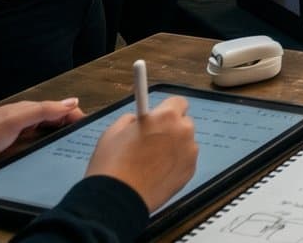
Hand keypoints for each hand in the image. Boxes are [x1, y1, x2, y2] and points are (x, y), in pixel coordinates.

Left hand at [0, 98, 82, 166]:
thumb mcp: (15, 121)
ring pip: (44, 132)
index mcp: (26, 110)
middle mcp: (22, 120)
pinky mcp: (8, 149)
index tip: (88, 127)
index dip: (74, 115)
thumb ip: (43, 110)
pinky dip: (46, 146)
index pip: (58, 109)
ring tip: (73, 146)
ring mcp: (14, 134)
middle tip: (84, 138)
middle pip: (52, 120)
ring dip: (58, 136)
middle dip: (69, 125)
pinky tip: (49, 154)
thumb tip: (72, 101)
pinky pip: (34, 144)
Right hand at [84, 96, 198, 213]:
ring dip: (173, 147)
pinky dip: (175, 164)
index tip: (158, 117)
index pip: (178, 102)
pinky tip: (156, 173)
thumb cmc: (113, 164)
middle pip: (183, 123)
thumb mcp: (113, 131)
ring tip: (150, 162)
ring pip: (184, 143)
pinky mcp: (190, 172)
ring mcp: (189, 153)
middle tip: (151, 141)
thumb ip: (132, 119)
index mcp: (166, 116)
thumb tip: (139, 120)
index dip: (166, 110)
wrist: (116, 199)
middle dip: (170, 129)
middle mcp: (183, 131)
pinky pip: (184, 161)